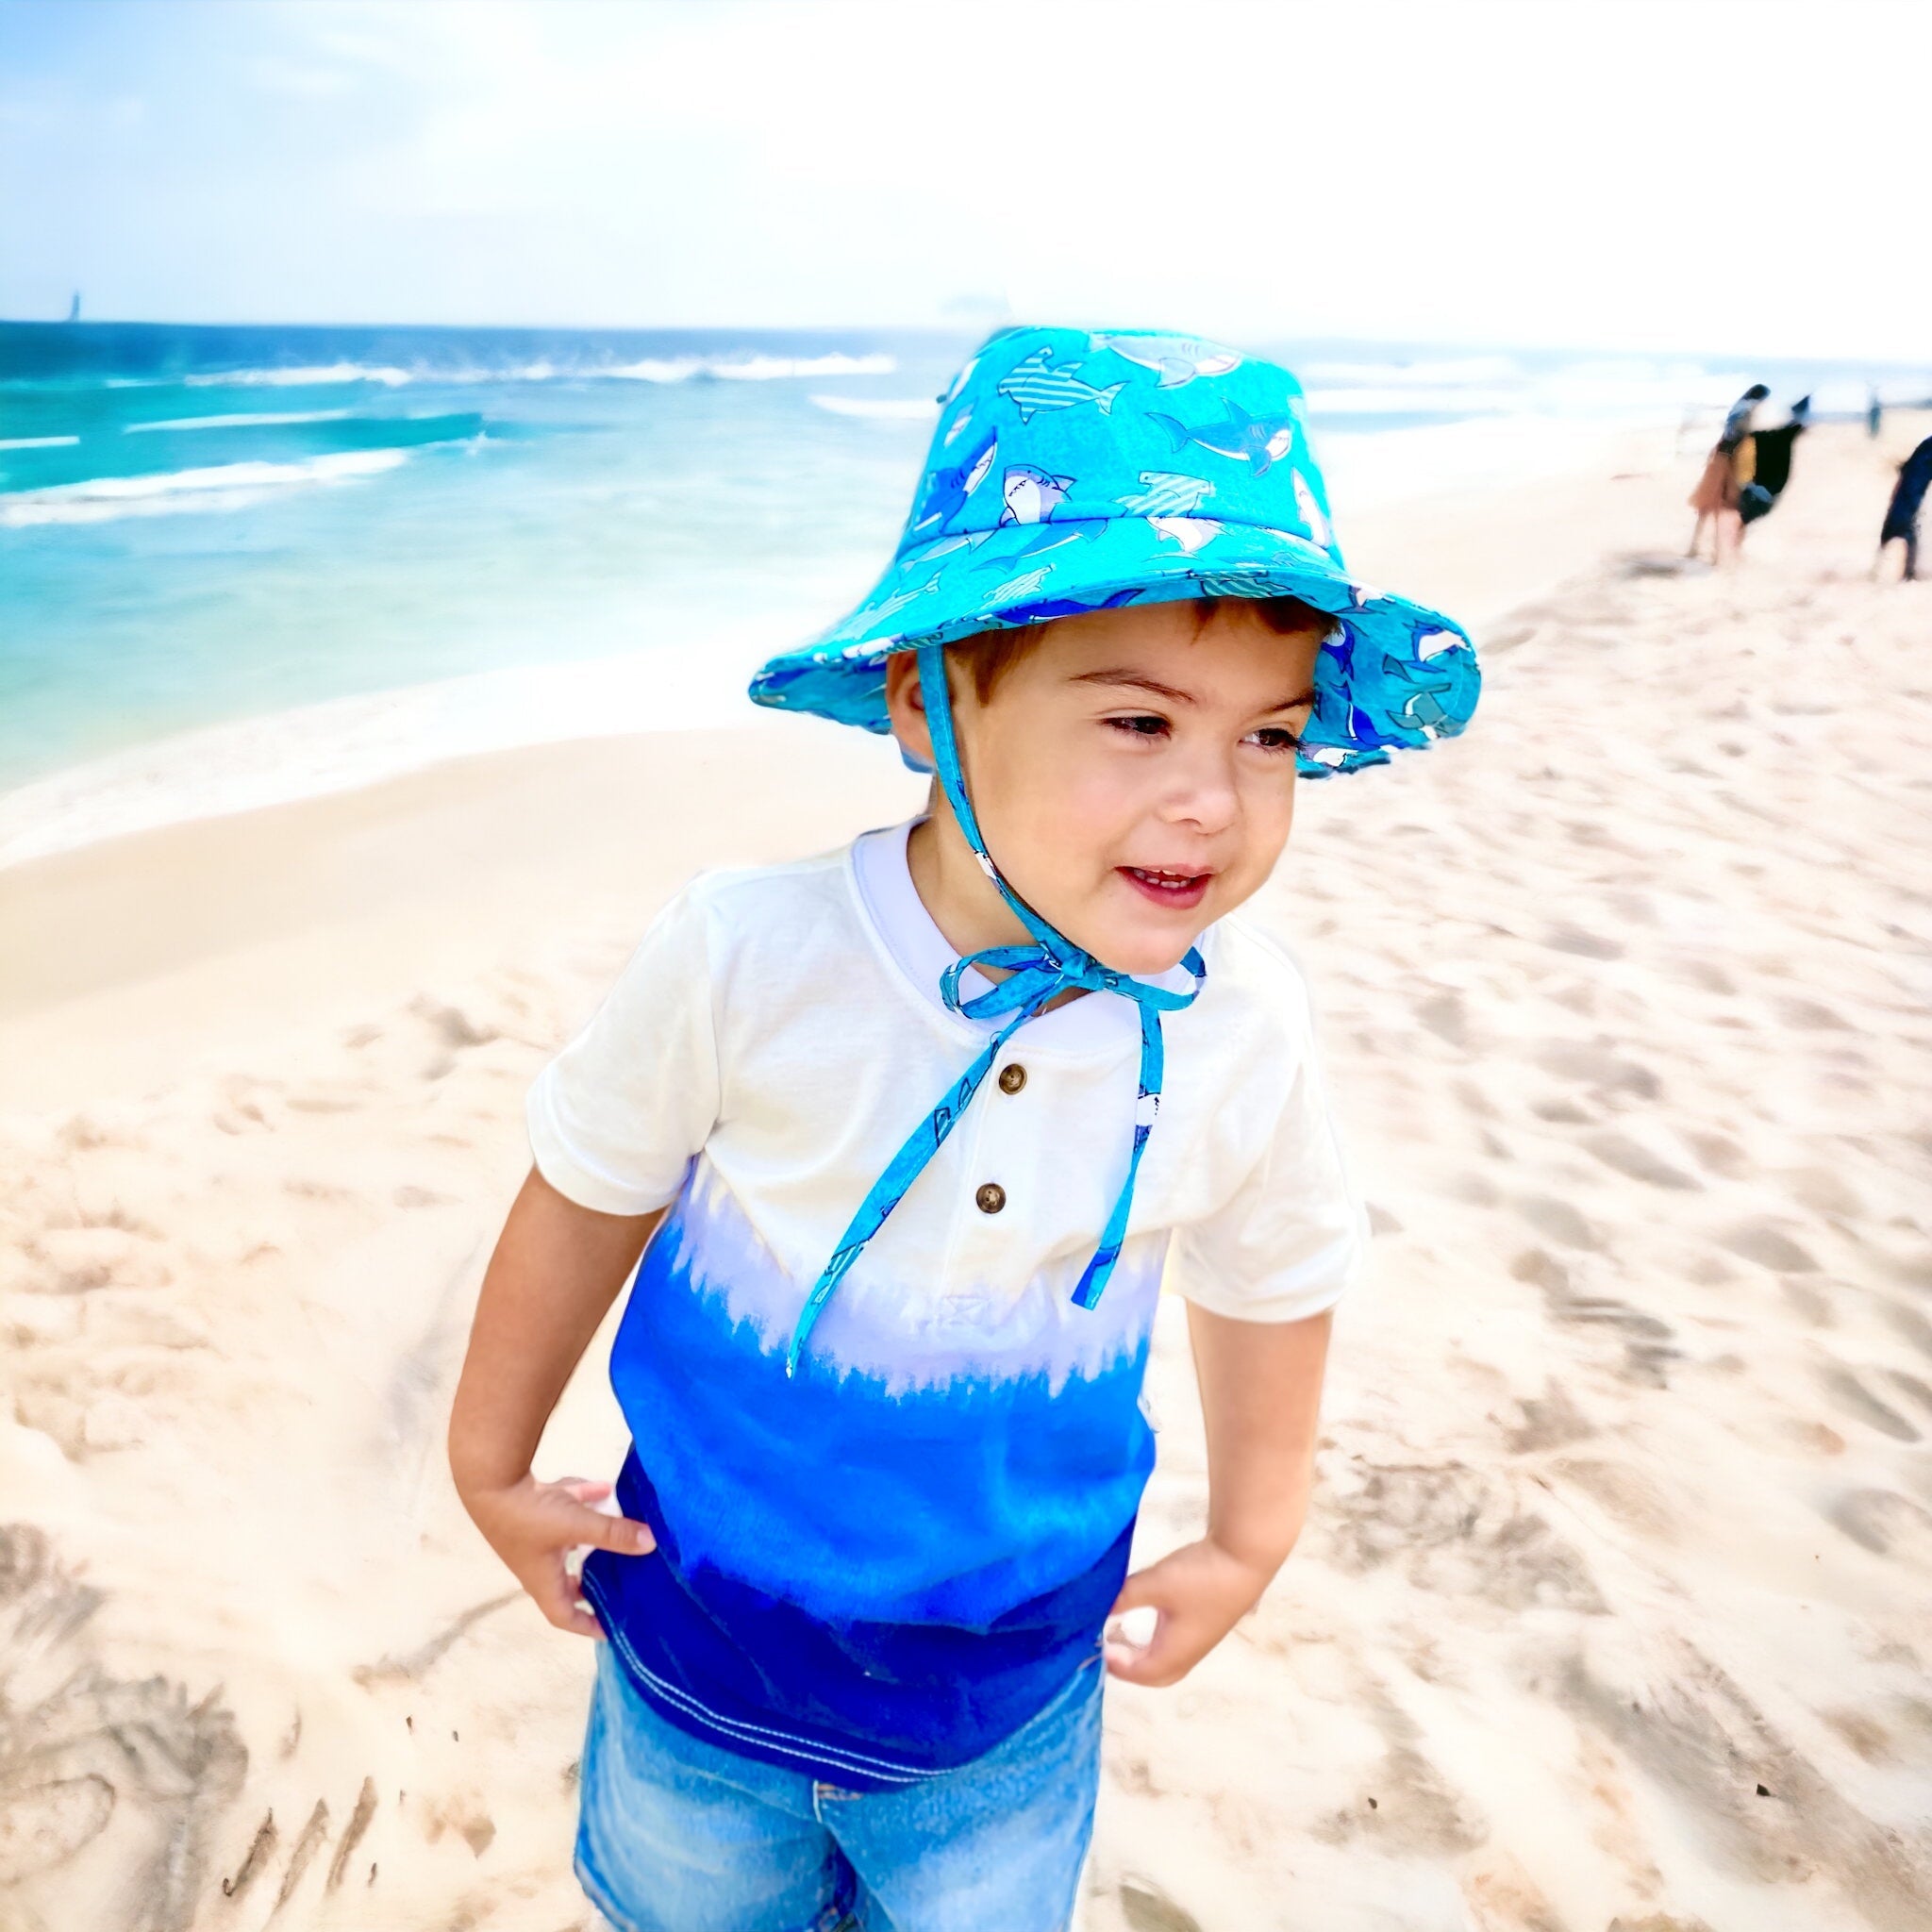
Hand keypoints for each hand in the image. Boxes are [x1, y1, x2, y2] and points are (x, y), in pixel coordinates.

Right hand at [458, 1473, 655, 1636]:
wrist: (489, 1481)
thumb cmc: (530, 1515)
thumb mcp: (577, 1526)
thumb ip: (613, 1533)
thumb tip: (650, 1544)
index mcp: (542, 1580)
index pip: (563, 1616)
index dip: (586, 1626)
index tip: (609, 1630)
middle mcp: (536, 1563)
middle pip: (564, 1583)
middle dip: (589, 1586)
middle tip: (615, 1586)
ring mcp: (532, 1537)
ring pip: (565, 1545)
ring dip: (589, 1540)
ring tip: (615, 1536)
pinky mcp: (531, 1510)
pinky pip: (562, 1511)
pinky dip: (582, 1502)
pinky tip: (604, 1488)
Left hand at [1103, 1537, 1276, 1686]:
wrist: (1244, 1558)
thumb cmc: (1199, 1576)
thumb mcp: (1154, 1584)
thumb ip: (1124, 1597)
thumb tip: (1097, 1610)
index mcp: (1174, 1653)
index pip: (1139, 1673)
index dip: (1115, 1665)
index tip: (1095, 1647)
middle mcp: (1190, 1653)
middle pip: (1157, 1676)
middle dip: (1131, 1669)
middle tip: (1109, 1650)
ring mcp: (1202, 1638)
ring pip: (1170, 1662)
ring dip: (1146, 1656)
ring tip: (1124, 1635)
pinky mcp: (1209, 1622)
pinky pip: (1179, 1647)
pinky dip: (1159, 1643)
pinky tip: (1153, 1618)